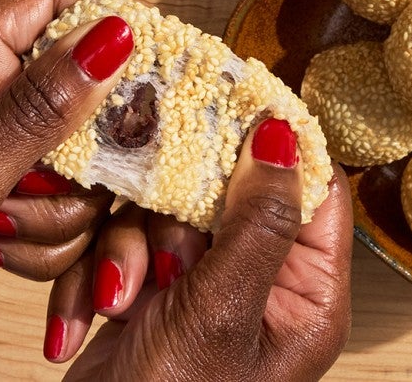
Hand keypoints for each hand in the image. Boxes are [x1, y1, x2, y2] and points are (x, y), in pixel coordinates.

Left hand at [0, 0, 132, 355]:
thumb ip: (37, 110)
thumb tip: (114, 36)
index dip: (109, 31)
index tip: (139, 93)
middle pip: (89, 89)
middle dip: (86, 157)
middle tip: (47, 189)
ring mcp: (1, 141)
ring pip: (88, 158)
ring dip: (66, 210)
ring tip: (5, 232)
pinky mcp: (12, 184)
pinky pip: (74, 201)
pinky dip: (56, 238)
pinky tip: (5, 252)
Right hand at [45, 119, 353, 380]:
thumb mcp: (223, 311)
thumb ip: (257, 221)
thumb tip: (284, 134)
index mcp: (307, 292)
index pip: (315, 189)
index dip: (280, 142)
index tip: (235, 100)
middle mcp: (264, 283)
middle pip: (233, 192)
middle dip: (181, 214)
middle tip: (164, 243)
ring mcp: (207, 286)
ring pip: (173, 213)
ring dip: (136, 247)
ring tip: (127, 297)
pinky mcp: (158, 291)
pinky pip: (135, 244)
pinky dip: (108, 270)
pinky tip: (96, 312)